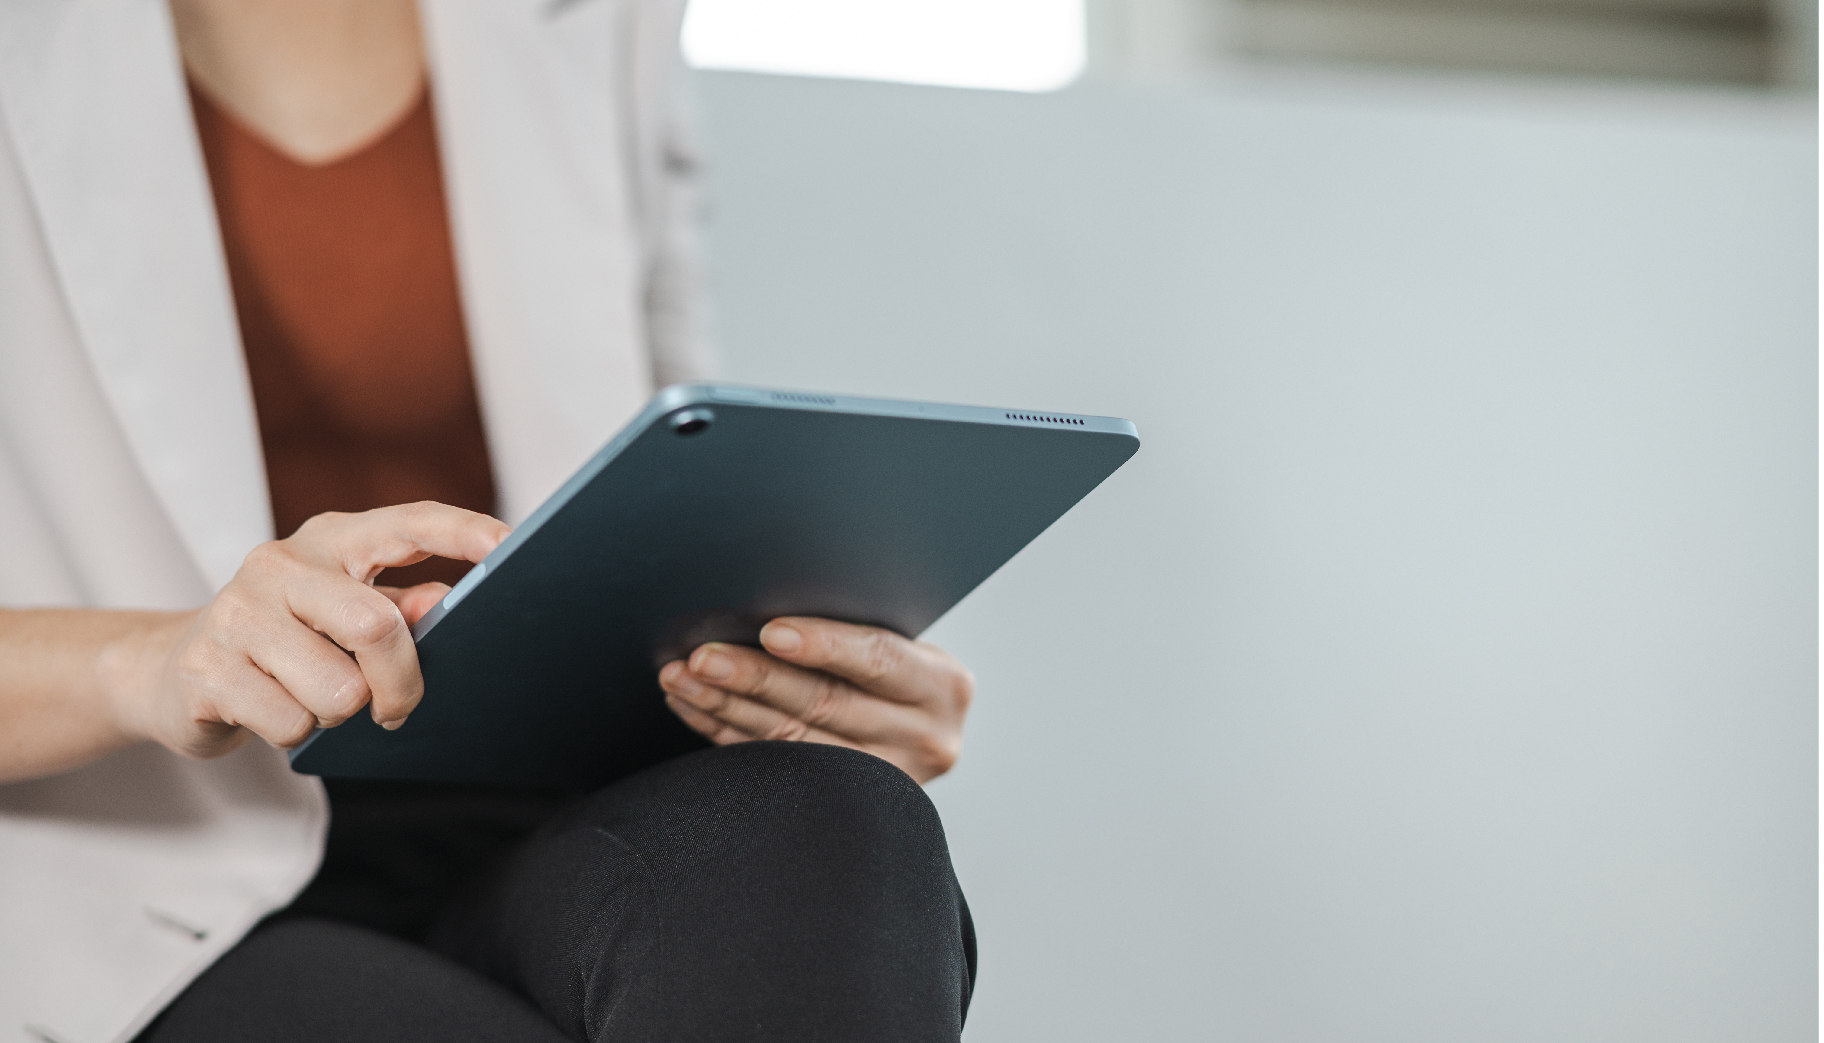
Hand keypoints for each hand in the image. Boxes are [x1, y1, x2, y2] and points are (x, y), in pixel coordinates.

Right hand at [111, 502, 508, 759]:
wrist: (171, 672)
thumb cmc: (288, 641)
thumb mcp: (347, 613)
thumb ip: (401, 605)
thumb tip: (446, 601)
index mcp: (329, 541)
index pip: (407, 523)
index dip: (463, 532)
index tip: (511, 547)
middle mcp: (279, 564)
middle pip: (377, 627)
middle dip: (401, 684)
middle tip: (398, 708)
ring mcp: (236, 614)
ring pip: (337, 692)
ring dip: (340, 715)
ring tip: (316, 700)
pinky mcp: (205, 669)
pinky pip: (290, 723)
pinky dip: (296, 734)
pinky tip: (274, 712)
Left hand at [658, 618, 973, 783]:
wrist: (922, 731)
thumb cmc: (902, 672)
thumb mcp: (906, 648)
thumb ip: (859, 638)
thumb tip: (768, 614)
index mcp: (944, 688)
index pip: (878, 660)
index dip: (824, 644)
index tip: (769, 631)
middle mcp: (924, 740)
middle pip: (825, 704)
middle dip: (755, 677)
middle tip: (702, 658)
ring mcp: (885, 781)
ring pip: (790, 740)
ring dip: (726, 706)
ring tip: (682, 678)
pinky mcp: (843, 804)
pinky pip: (771, 765)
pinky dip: (726, 733)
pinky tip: (694, 706)